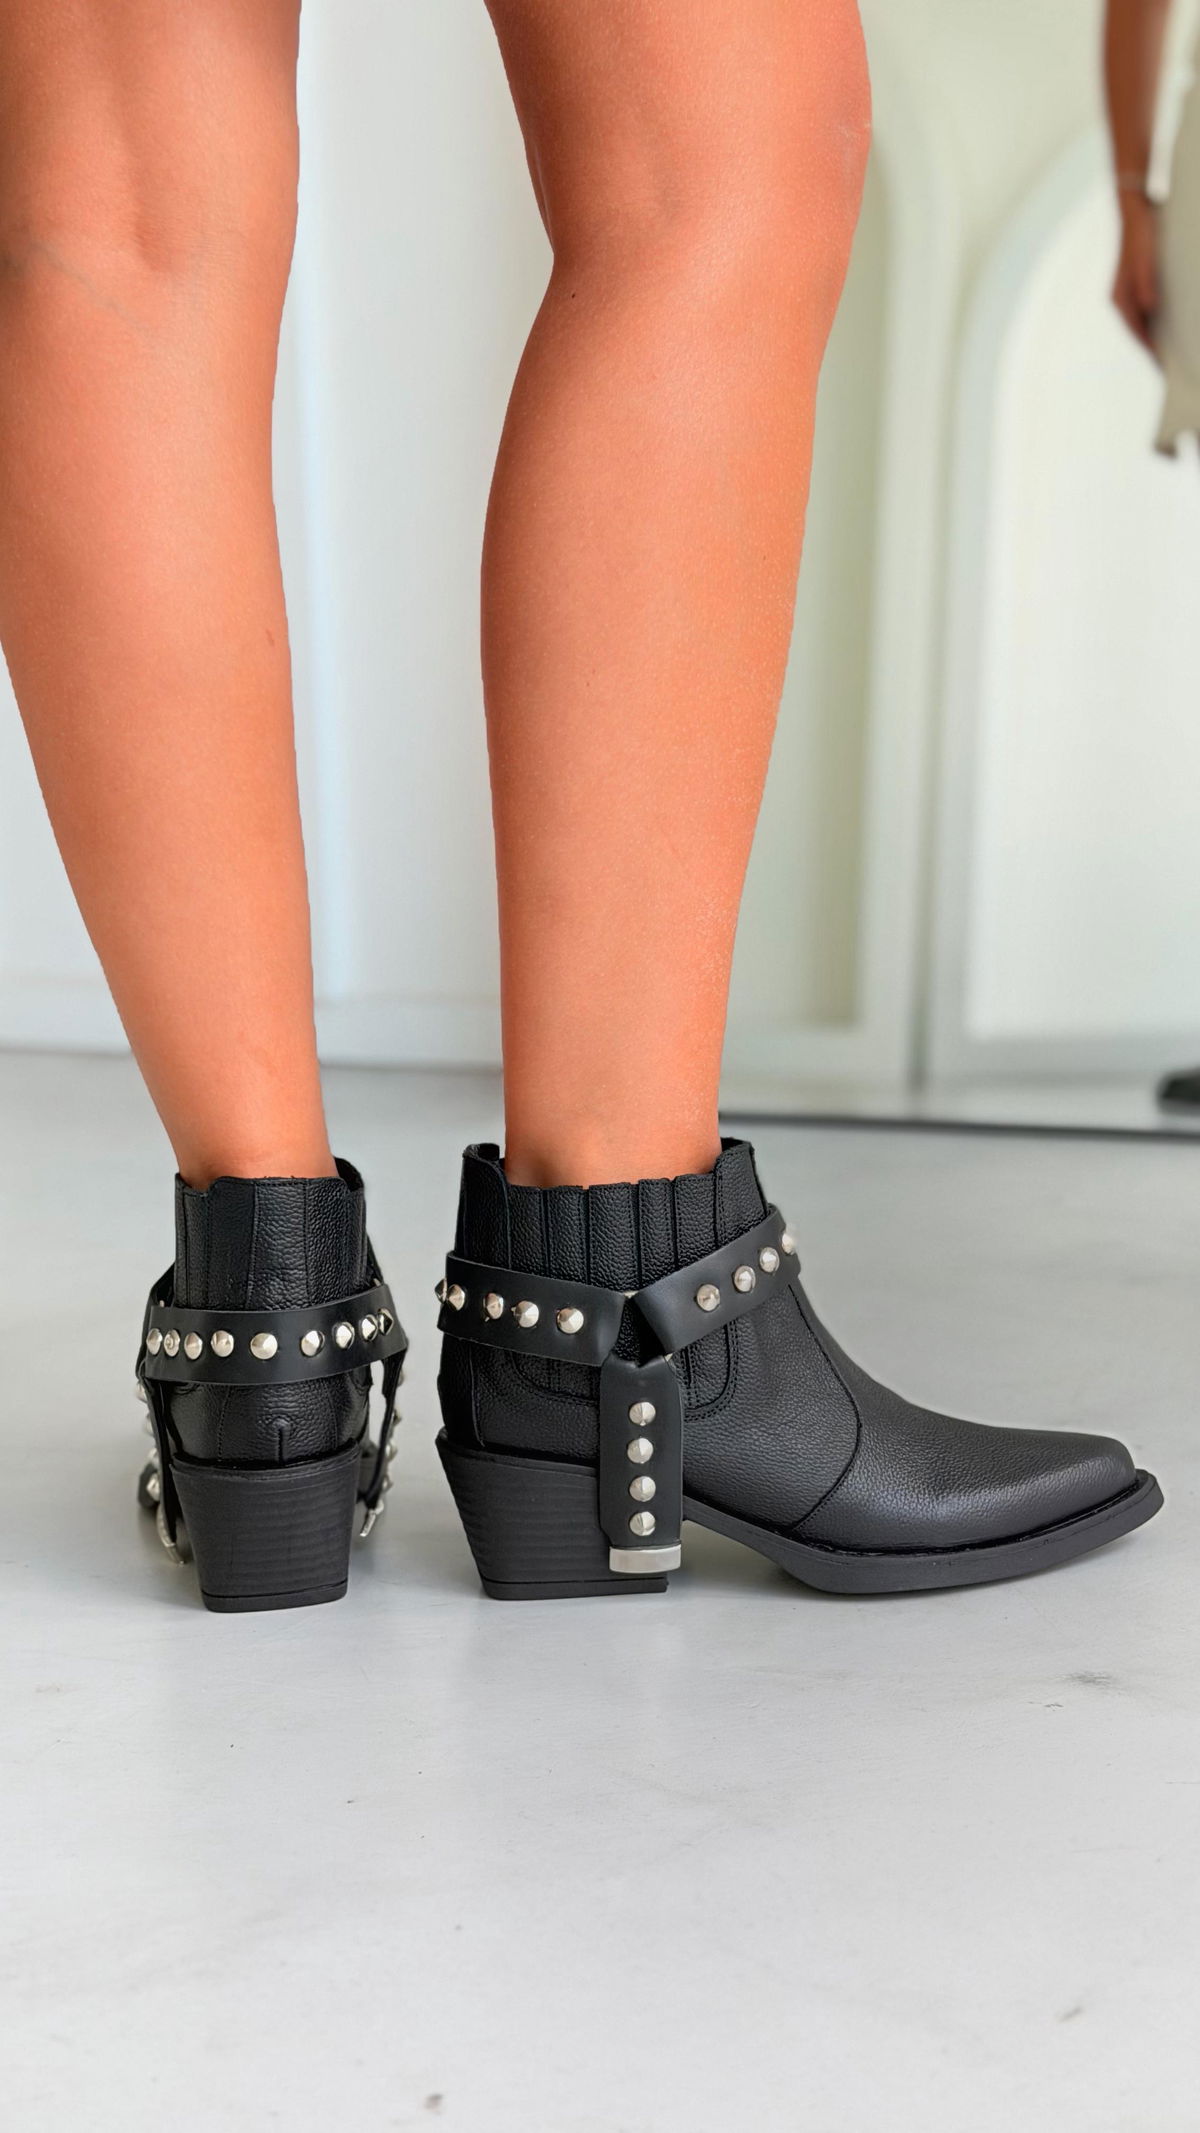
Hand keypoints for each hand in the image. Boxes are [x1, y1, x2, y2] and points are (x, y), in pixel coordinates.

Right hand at [1112, 191, 1160, 357]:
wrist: (1135, 208)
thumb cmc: (1142, 233)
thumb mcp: (1146, 258)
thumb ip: (1146, 284)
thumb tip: (1150, 309)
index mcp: (1121, 297)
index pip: (1137, 331)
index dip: (1149, 349)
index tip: (1161, 365)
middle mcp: (1121, 297)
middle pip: (1137, 330)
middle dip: (1150, 347)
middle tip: (1166, 364)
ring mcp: (1126, 290)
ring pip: (1139, 320)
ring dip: (1151, 334)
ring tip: (1166, 348)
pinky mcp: (1135, 282)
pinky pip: (1143, 309)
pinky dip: (1153, 319)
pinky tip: (1165, 320)